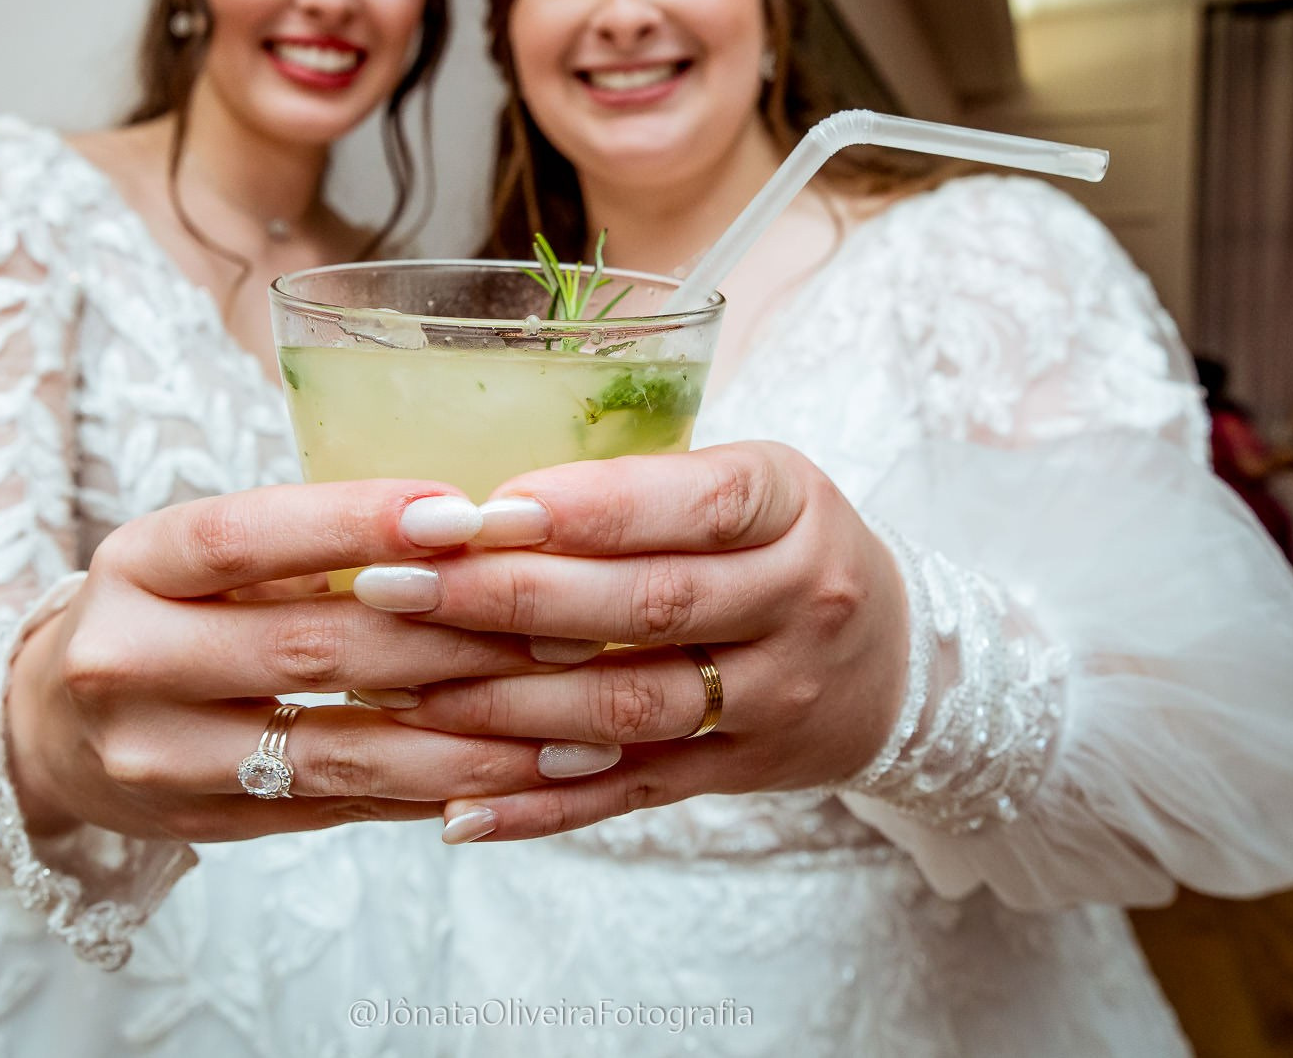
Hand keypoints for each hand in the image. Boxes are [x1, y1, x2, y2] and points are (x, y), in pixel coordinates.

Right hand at [7, 480, 622, 842]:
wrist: (47, 729)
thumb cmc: (163, 610)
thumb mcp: (199, 555)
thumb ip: (308, 547)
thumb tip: (472, 530)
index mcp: (134, 565)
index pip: (244, 537)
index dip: (355, 523)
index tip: (465, 511)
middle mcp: (130, 662)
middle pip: (310, 650)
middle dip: (452, 637)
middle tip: (567, 623)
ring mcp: (161, 759)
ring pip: (335, 752)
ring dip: (466, 742)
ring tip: (572, 730)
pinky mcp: (205, 825)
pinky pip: (336, 809)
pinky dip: (428, 792)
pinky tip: (512, 779)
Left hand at [355, 443, 909, 841]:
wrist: (895, 661)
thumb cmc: (781, 546)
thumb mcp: (750, 483)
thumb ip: (639, 486)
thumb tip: (471, 499)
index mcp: (792, 506)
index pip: (694, 502)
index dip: (586, 509)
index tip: (481, 509)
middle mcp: (797, 600)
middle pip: (646, 606)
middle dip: (509, 596)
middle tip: (397, 587)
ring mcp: (774, 698)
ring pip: (631, 706)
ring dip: (507, 703)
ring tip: (402, 687)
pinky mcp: (742, 775)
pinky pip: (633, 794)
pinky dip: (543, 808)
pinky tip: (461, 810)